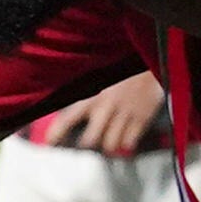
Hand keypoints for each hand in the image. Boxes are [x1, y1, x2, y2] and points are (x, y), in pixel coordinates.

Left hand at [33, 70, 169, 158]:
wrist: (150, 57)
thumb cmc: (123, 68)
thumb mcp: (100, 77)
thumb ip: (86, 94)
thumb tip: (68, 105)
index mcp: (92, 95)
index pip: (68, 118)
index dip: (57, 133)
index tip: (50, 142)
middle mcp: (106, 107)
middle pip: (90, 140)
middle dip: (88, 142)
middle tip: (89, 141)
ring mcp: (124, 114)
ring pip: (110, 145)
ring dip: (109, 145)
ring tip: (110, 140)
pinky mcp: (141, 118)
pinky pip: (130, 142)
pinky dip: (126, 143)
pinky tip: (126, 137)